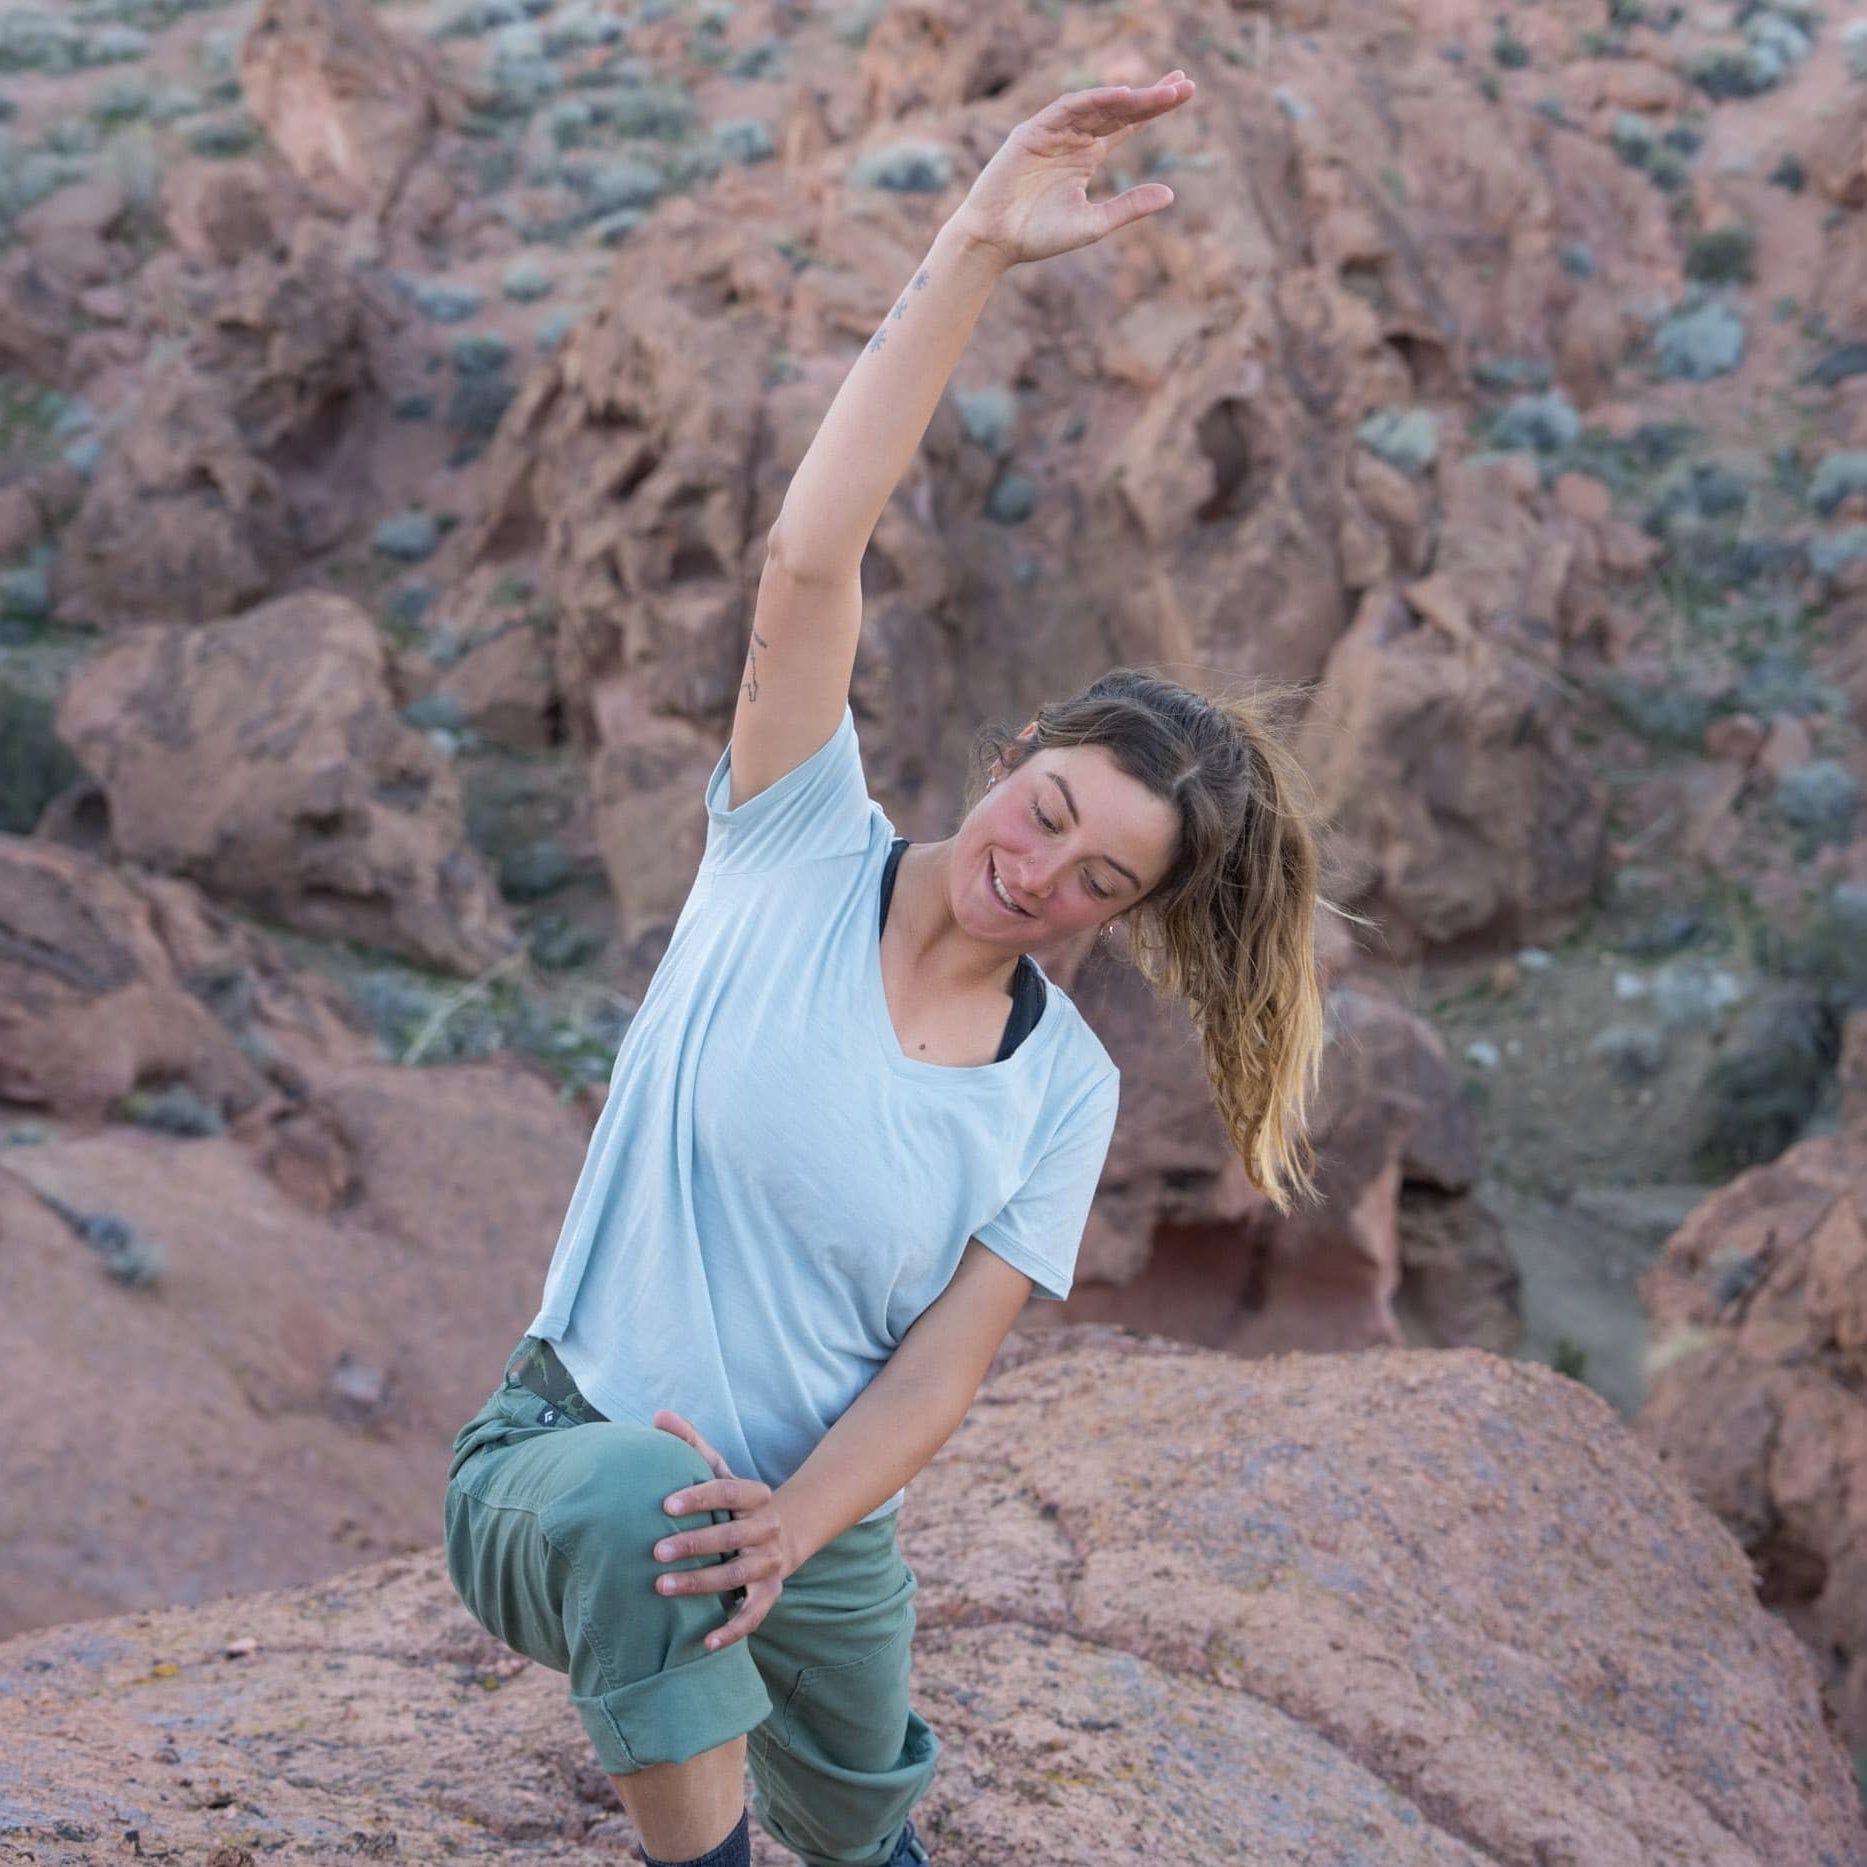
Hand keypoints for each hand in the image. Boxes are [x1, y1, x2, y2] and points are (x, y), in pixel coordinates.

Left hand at [649, 1408, 794, 1652]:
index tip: (665, 1504)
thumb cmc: (737, 1501)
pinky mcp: (769, 1594)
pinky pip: (753, 1616)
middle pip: (731, 1537)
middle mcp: (766, 1529)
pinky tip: (705, 1643)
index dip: (699, 1497)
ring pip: (736, 1577)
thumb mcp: (720, 1470)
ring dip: (700, 1584)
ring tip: (662, 1587)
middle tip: (655, 1551)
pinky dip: (732, 1631)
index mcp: (755, 1496)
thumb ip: (691, 1444)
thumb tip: (658, 1414)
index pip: (729, 1492)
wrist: (784, 1533)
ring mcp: (769, 1564)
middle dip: (694, 1544)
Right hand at [953, 72, 1194, 268]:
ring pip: (1097, 106)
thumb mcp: (1094, 223)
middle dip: (1151, 97)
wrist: (995, 241)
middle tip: (1185, 84)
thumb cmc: (1039, 235)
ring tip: (1162, 93)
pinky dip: (1093, 101)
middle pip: (1118, 110)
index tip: (1184, 91)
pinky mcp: (1033, 132)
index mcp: (1086, 156)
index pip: (1127, 124)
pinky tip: (1122, 97)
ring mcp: (1053, 132)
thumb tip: (1171, 194)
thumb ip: (1129, 207)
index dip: (1154, 108)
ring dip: (1129, 97)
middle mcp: (1073, 138)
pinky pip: (1067, 109)